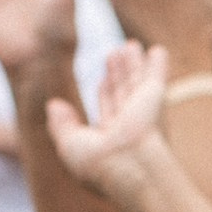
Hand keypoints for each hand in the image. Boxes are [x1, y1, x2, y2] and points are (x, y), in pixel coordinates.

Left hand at [46, 40, 169, 197]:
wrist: (131, 166)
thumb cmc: (99, 163)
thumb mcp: (69, 145)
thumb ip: (60, 124)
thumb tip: (54, 105)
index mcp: (111, 138)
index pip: (107, 108)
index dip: (104, 93)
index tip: (101, 80)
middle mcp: (129, 124)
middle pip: (122, 91)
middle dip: (118, 73)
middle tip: (114, 54)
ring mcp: (143, 111)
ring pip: (136, 81)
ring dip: (133, 63)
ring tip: (130, 45)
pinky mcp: (155, 98)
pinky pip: (156, 75)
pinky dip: (158, 64)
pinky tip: (158, 50)